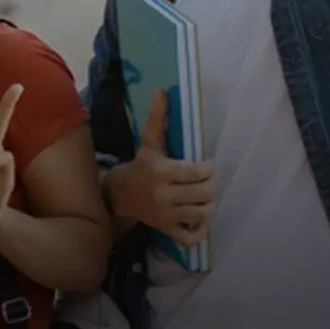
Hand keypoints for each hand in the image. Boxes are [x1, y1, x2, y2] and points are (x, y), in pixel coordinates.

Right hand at [107, 91, 213, 241]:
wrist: (119, 195)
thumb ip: (158, 118)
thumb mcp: (149, 142)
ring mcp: (165, 215)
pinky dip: (200, 231)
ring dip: (209, 206)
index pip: (197, 173)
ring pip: (202, 214)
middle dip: (210, 186)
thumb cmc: (140, 166)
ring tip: (205, 198)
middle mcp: (164, 195)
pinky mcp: (165, 230)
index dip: (207, 168)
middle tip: (206, 182)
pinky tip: (199, 220)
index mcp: (161, 171)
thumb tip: (162, 91)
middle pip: (204, 193)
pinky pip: (190, 237)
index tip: (205, 165)